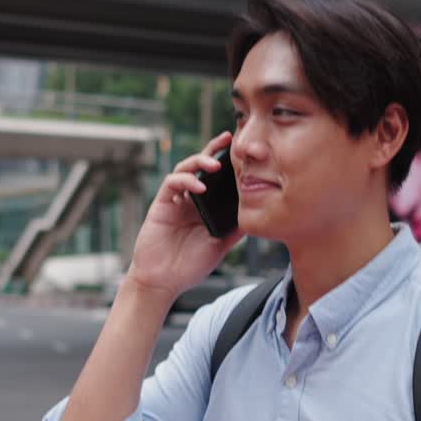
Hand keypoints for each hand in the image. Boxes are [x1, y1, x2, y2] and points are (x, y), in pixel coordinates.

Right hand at [124, 132, 243, 298]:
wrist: (164, 282)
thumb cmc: (190, 265)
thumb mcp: (221, 245)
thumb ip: (235, 228)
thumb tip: (259, 212)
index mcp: (205, 206)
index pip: (217, 178)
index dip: (228, 162)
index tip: (244, 150)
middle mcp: (190, 199)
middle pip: (201, 166)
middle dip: (213, 149)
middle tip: (228, 139)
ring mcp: (175, 200)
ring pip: (185, 169)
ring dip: (199, 162)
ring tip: (215, 165)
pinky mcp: (161, 204)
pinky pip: (172, 184)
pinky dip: (185, 180)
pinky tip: (199, 186)